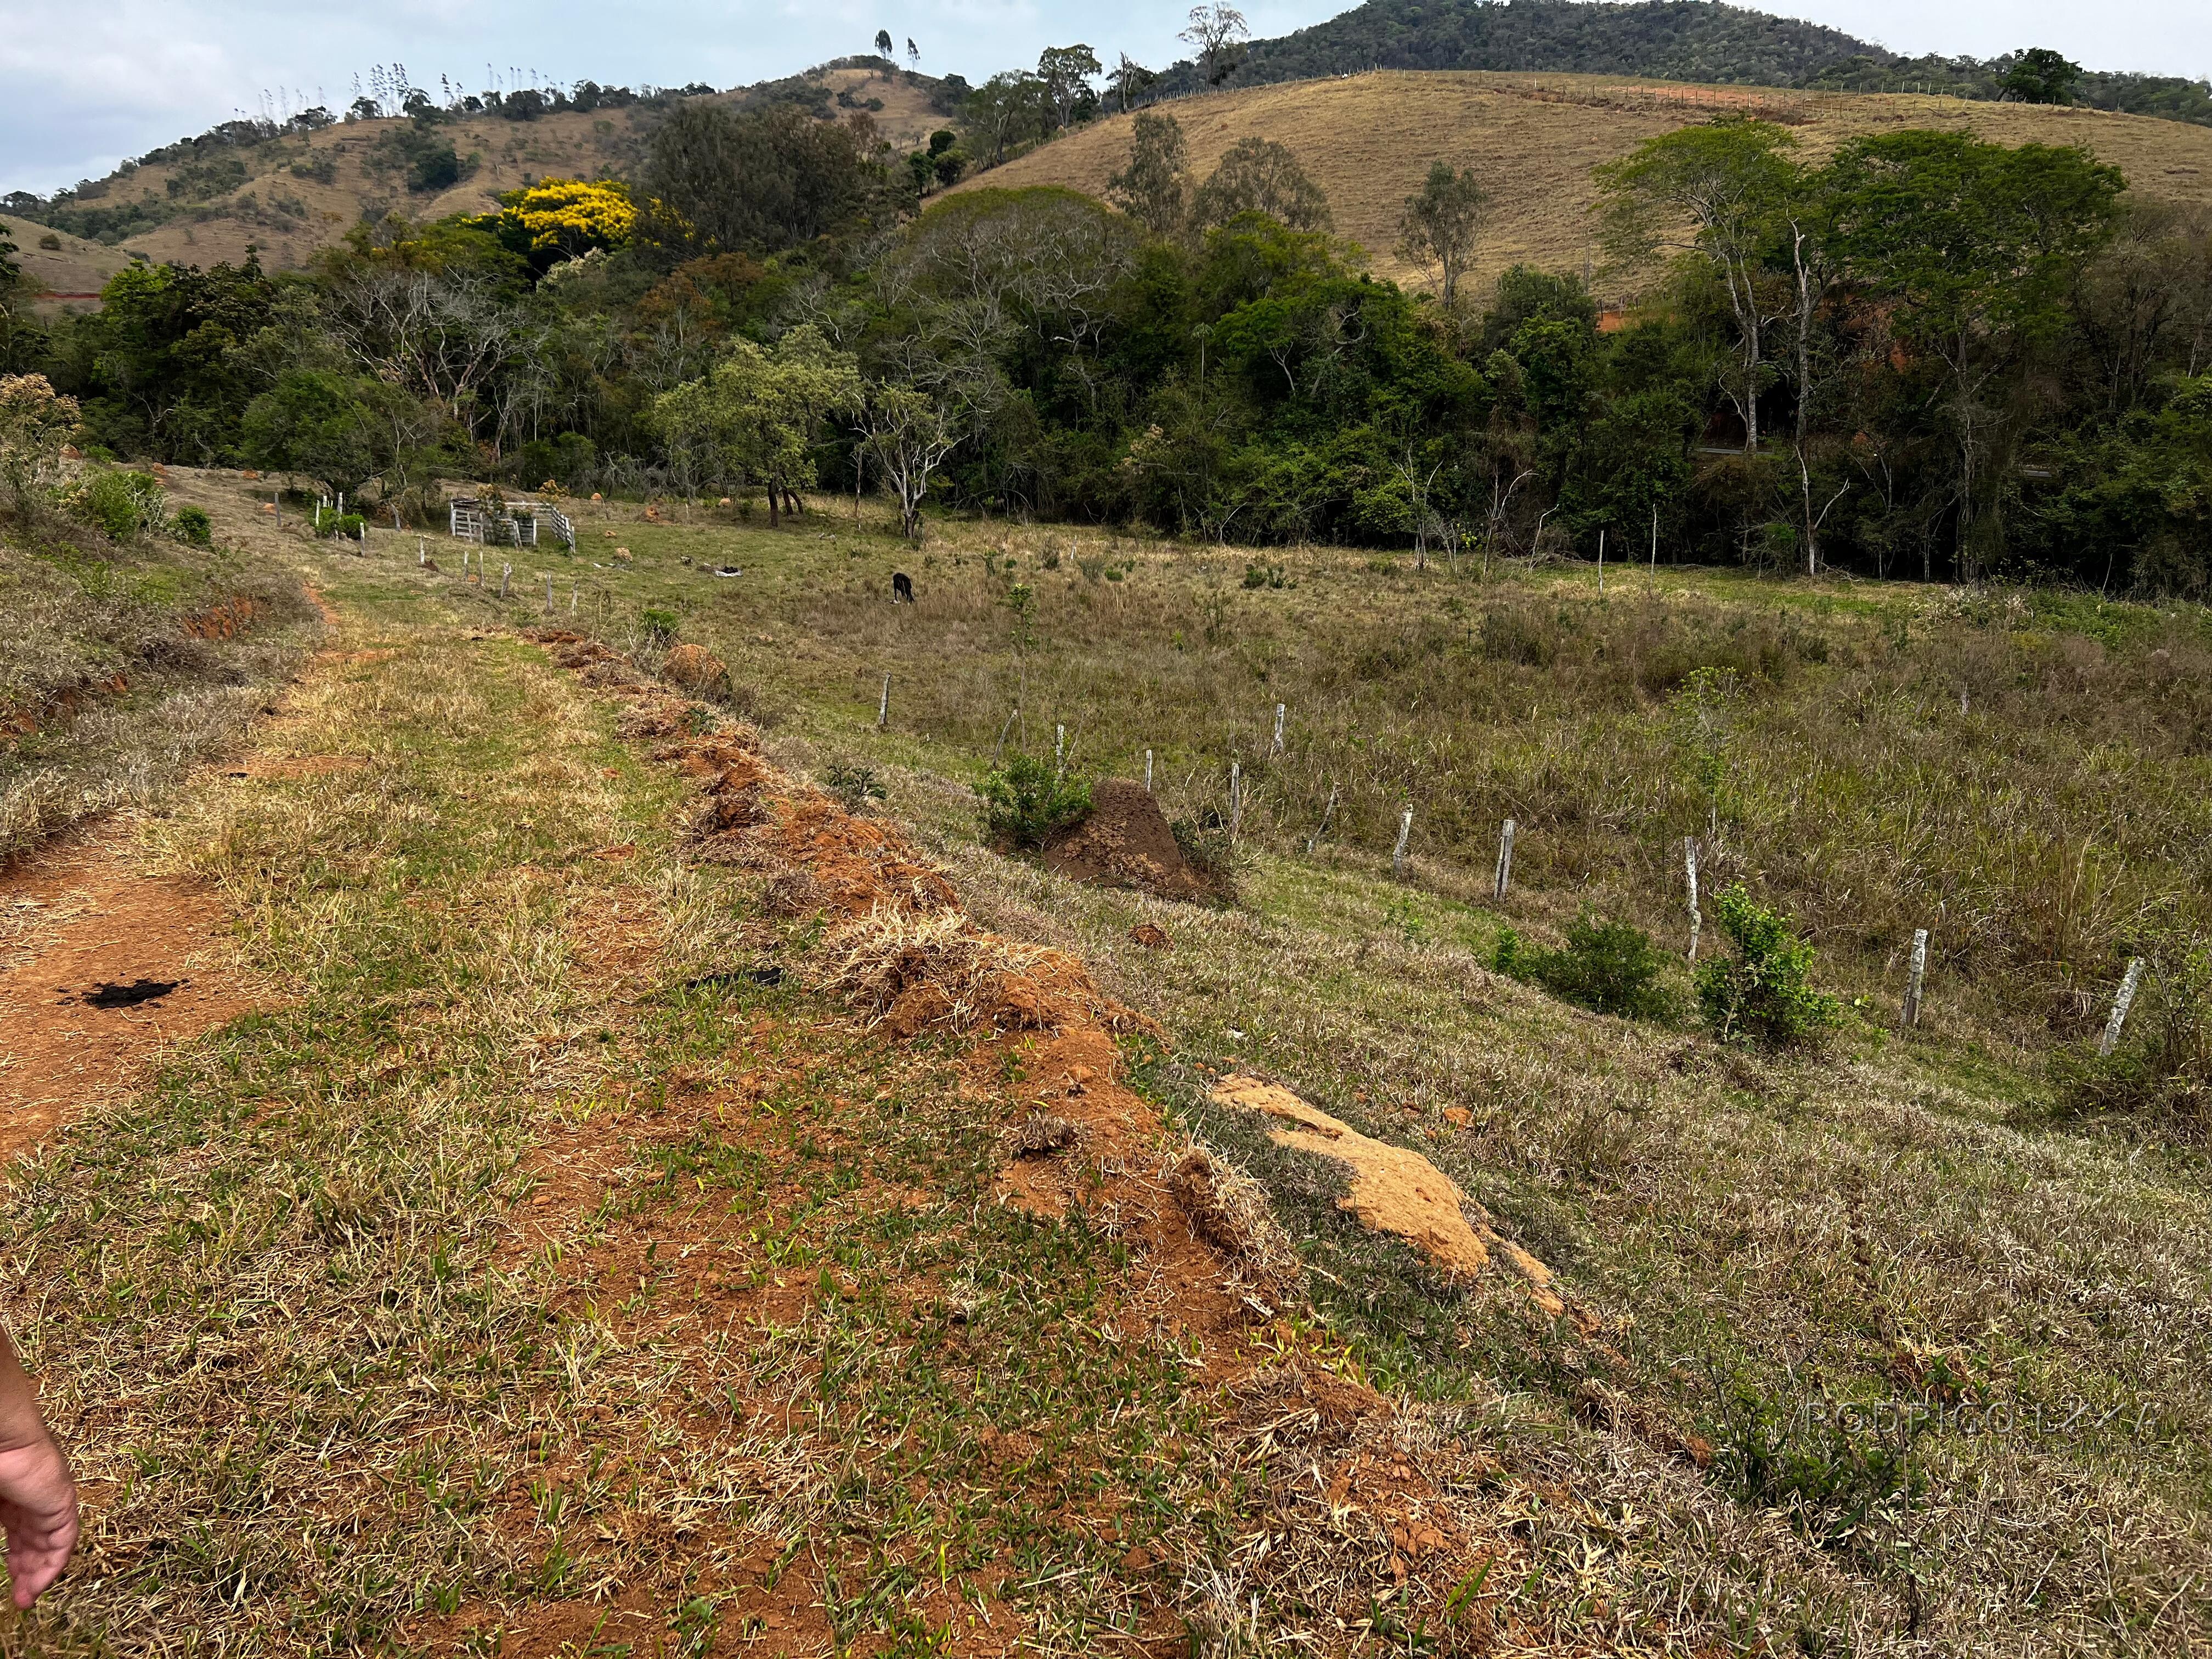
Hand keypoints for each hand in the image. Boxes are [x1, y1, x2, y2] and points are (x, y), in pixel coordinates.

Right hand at [0, 1433, 76, 1608]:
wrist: (2, 1440)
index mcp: (10, 1501)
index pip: (17, 1536)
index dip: (14, 1561)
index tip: (10, 1583)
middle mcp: (31, 1503)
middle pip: (34, 1543)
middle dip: (27, 1572)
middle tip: (21, 1598)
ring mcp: (49, 1502)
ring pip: (50, 1545)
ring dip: (41, 1574)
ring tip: (28, 1598)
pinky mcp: (63, 1504)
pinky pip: (64, 1540)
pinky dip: (54, 1564)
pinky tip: (42, 1583)